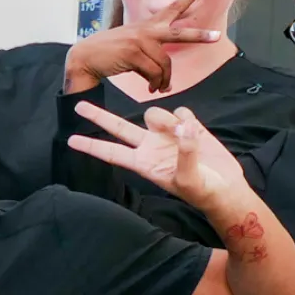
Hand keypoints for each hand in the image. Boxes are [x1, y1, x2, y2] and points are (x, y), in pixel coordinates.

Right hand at [62, 0, 219, 93]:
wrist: (86, 58)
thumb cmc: (109, 54)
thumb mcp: (132, 46)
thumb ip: (150, 53)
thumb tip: (164, 75)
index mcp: (148, 25)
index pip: (173, 7)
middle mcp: (147, 30)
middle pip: (180, 34)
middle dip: (200, 36)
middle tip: (217, 36)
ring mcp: (141, 40)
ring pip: (165, 64)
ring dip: (164, 81)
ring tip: (160, 89)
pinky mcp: (134, 54)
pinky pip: (154, 73)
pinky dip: (156, 84)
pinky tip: (153, 89)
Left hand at [66, 103, 243, 210]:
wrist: (224, 186)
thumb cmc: (202, 190)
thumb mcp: (189, 177)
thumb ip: (185, 151)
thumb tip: (183, 127)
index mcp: (143, 163)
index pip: (112, 153)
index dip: (92, 146)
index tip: (70, 141)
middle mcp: (150, 146)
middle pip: (119, 128)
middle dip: (99, 116)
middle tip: (78, 104)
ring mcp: (167, 135)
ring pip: (155, 112)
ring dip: (167, 119)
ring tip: (186, 135)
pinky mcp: (186, 125)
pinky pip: (181, 111)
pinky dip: (188, 119)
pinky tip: (196, 131)